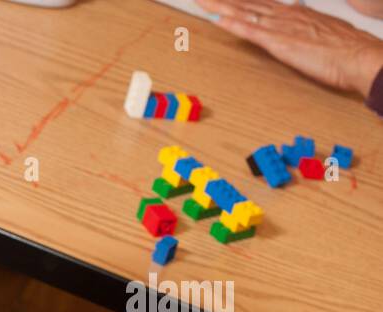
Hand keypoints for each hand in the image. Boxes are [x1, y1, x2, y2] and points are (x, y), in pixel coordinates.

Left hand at [198, 0, 382, 96]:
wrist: (358, 56)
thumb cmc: (347, 49)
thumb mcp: (325, 30)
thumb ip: (308, 25)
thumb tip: (302, 18)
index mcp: (296, 14)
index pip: (261, 4)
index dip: (241, 1)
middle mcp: (286, 16)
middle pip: (248, 4)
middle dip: (224, 0)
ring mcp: (281, 27)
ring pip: (244, 13)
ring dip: (221, 7)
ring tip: (202, 1)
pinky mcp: (279, 42)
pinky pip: (251, 31)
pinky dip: (233, 24)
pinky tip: (218, 19)